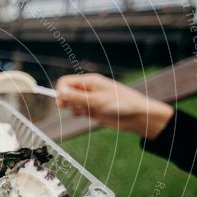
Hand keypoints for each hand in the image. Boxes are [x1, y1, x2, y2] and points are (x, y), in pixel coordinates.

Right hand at [55, 73, 174, 139]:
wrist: (136, 116)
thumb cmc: (120, 104)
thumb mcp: (95, 101)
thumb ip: (76, 96)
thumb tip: (60, 91)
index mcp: (89, 81)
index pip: (65, 82)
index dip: (60, 92)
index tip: (62, 103)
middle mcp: (88, 88)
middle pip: (67, 92)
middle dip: (66, 101)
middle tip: (71, 108)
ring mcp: (90, 99)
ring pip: (72, 102)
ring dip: (73, 109)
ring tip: (84, 112)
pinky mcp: (93, 109)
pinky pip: (79, 110)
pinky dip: (80, 114)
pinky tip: (87, 116)